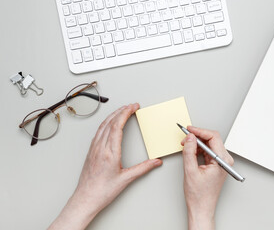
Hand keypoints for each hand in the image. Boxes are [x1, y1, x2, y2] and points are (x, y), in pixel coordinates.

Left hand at [48, 104, 162, 229]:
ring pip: (103, 125)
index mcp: (110, 152)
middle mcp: (100, 148)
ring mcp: (94, 148)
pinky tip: (109, 123)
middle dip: (122, 111)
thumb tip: (155, 162)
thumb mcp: (126, 179)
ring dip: (113, 115)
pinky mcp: (91, 151)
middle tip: (131, 105)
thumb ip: (143, 168)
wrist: (85, 199)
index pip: (118, 126)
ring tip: (122, 110)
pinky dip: (106, 123)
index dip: (126, 113)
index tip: (133, 107)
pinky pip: (98, 132)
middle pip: (110, 122)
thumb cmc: (102, 191)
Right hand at [181, 126, 233, 229]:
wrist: (201, 208)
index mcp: (222, 161)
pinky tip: (190, 150)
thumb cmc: (199, 195)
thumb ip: (189, 151)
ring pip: (210, 144)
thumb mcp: (190, 170)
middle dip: (197, 136)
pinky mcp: (217, 164)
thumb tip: (190, 137)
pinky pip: (208, 151)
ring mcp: (221, 162)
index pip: (213, 137)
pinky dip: (199, 148)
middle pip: (212, 139)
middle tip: (185, 136)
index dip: (199, 131)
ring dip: (197, 142)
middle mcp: (225, 160)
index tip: (189, 130)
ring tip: (185, 145)